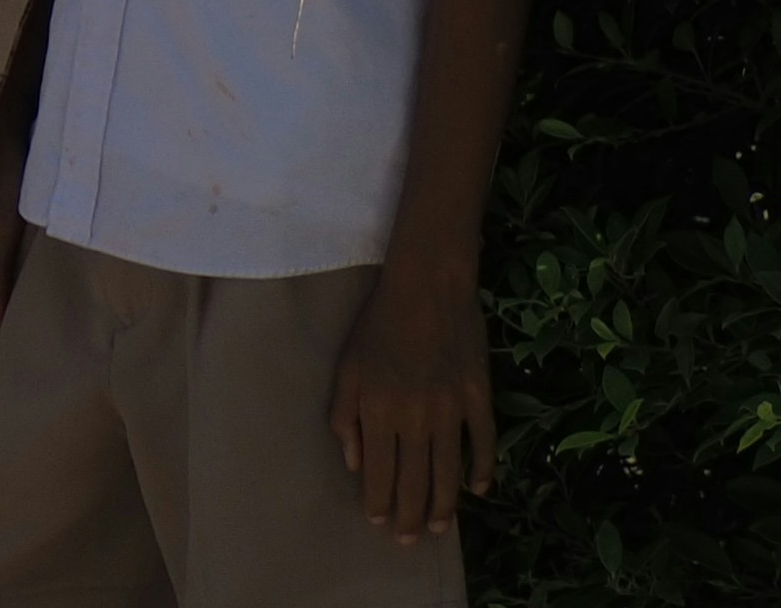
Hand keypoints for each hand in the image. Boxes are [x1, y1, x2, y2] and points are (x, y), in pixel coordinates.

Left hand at [330, 257, 495, 541]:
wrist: (427, 288)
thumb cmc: (376, 326)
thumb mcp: (346, 368)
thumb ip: (343, 417)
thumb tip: (355, 463)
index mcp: (377, 410)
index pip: (378, 471)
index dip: (377, 501)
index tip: (376, 522)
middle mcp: (415, 417)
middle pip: (414, 481)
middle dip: (408, 515)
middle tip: (406, 540)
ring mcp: (452, 411)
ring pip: (449, 473)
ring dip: (443, 505)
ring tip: (436, 529)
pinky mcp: (480, 399)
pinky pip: (484, 445)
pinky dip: (482, 471)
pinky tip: (478, 491)